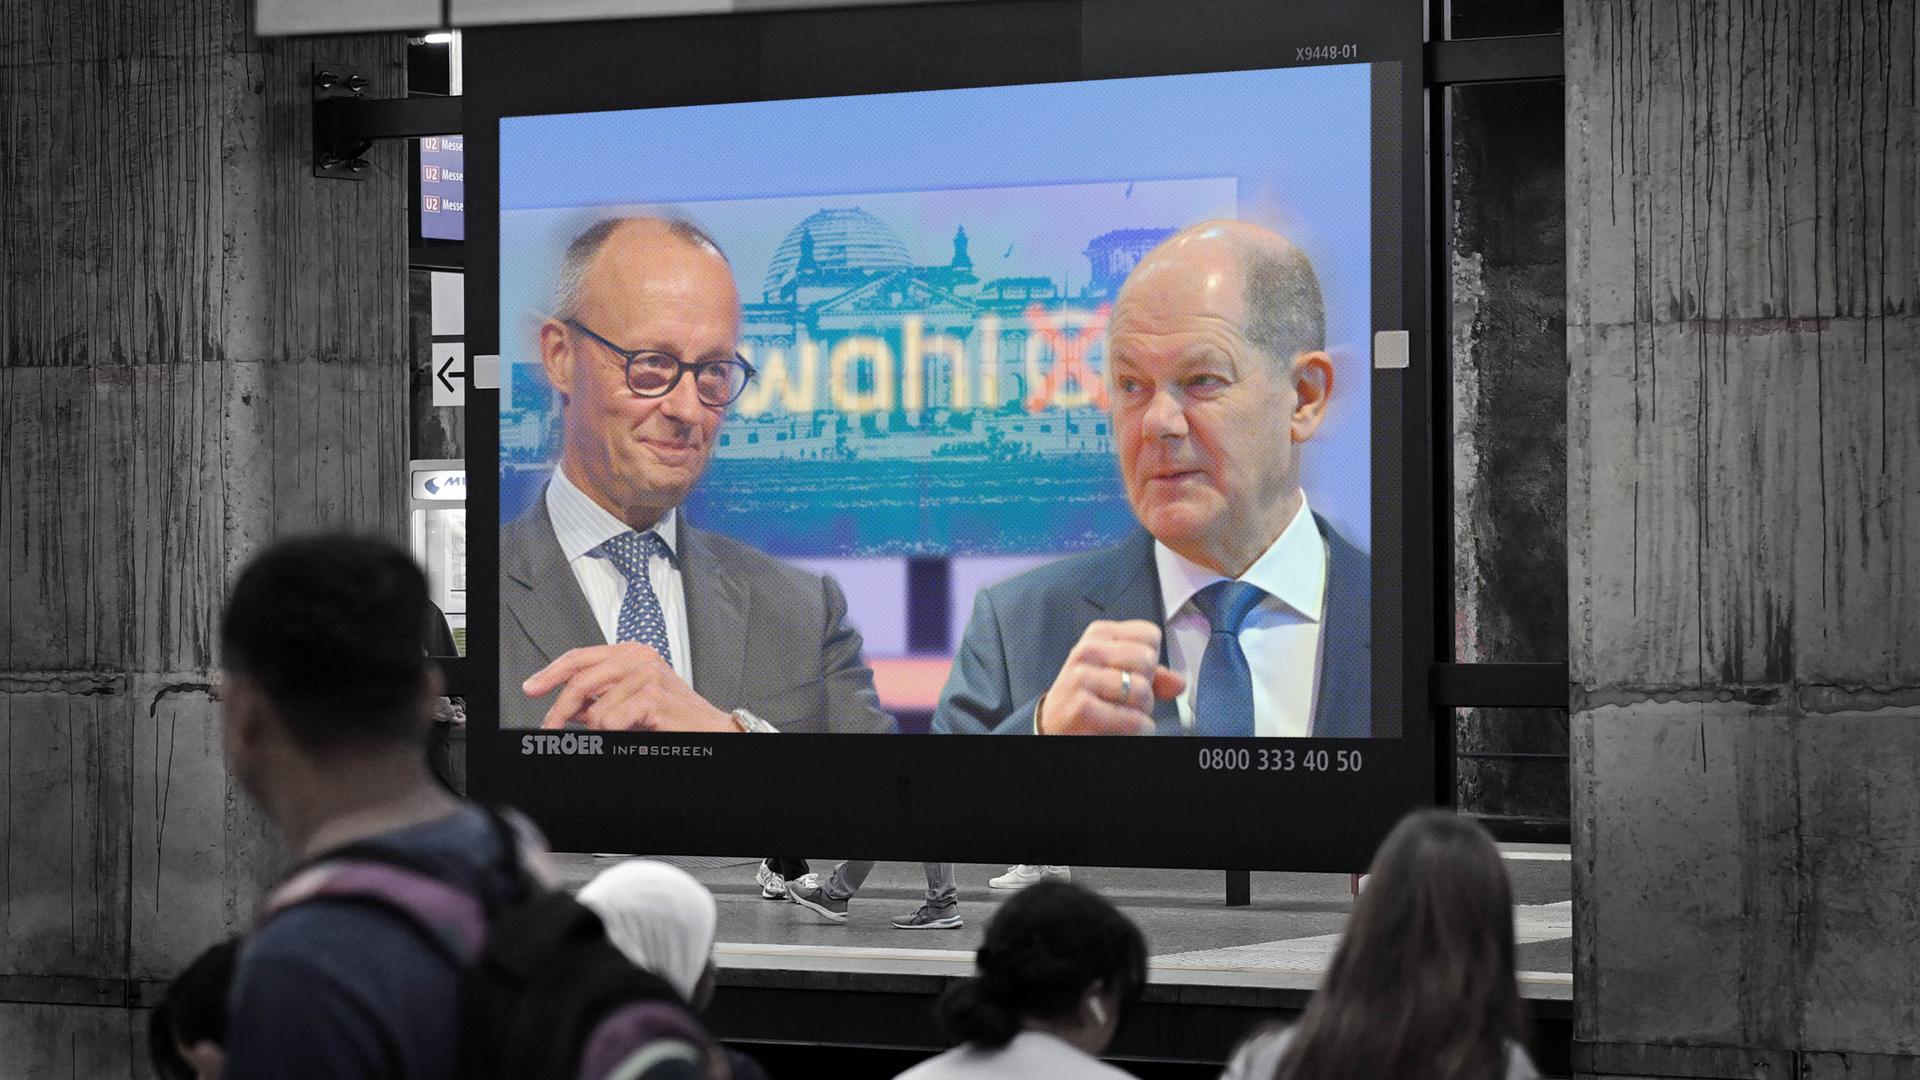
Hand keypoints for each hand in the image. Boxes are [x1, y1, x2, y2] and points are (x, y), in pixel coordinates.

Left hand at [524, 643, 738, 731]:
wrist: (711, 729)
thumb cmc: (676, 716)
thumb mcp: (633, 701)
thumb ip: (601, 698)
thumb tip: (571, 706)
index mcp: (633, 653)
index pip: (580, 657)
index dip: (551, 673)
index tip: (533, 688)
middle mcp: (639, 658)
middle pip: (580, 680)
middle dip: (560, 709)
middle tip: (551, 727)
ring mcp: (646, 675)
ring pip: (596, 710)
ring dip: (603, 729)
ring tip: (627, 730)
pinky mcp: (651, 697)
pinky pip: (611, 722)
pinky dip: (617, 733)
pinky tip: (636, 730)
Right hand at [1037, 620, 1183, 734]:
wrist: (1053, 724)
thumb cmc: (1090, 696)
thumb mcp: (1117, 675)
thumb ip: (1152, 675)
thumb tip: (1179, 682)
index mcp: (1098, 634)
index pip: (1150, 634)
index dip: (1150, 659)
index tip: (1132, 673)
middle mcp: (1087, 650)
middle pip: (1147, 660)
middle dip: (1147, 686)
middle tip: (1129, 698)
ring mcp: (1081, 678)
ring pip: (1142, 690)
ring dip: (1142, 710)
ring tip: (1125, 713)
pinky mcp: (1081, 707)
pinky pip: (1132, 718)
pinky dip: (1138, 728)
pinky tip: (1126, 728)